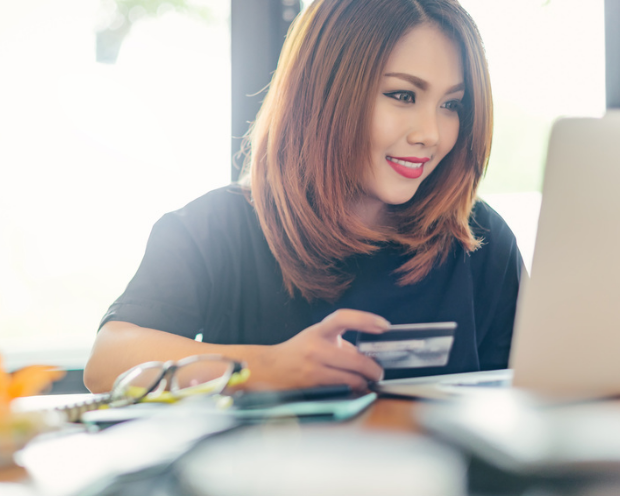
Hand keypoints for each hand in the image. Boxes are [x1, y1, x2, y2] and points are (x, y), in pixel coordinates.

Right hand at [248, 309, 388, 390]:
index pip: (343, 318)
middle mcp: (316, 347)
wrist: (269, 368)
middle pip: (356, 359)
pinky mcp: (312, 386)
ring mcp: (313, 368)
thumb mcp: (317, 338)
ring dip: (364, 382)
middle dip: (374, 369)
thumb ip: (341, 345)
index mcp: (319, 331)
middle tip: (379, 372)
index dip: (365, 319)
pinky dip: (352, 391)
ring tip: (365, 382)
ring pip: (352, 378)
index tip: (384, 325)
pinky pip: (342, 390)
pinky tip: (352, 389)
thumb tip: (371, 355)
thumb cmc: (299, 352)